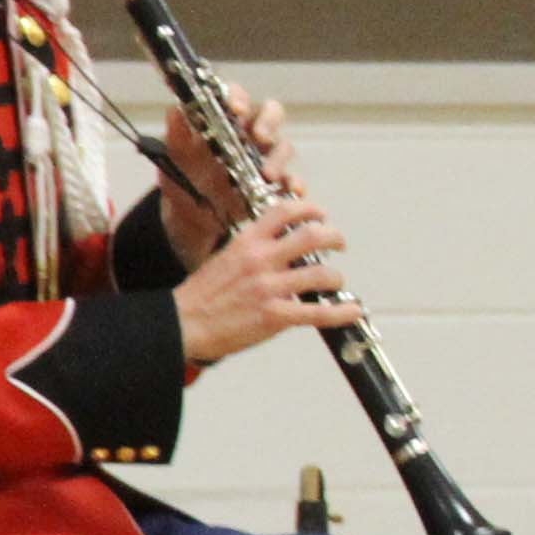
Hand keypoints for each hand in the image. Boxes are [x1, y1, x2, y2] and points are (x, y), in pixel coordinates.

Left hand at [157, 99, 297, 260]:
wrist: (189, 216)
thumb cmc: (184, 178)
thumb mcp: (175, 158)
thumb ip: (176, 135)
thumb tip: (174, 111)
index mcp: (225, 120)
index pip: (237, 97)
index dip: (239, 97)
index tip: (235, 109)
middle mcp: (249, 134)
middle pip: (271, 114)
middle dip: (269, 123)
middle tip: (260, 137)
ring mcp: (264, 158)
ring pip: (283, 147)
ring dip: (278, 159)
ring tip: (266, 176)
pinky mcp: (274, 183)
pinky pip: (291, 179)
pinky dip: (295, 184)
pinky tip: (292, 191)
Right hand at [174, 196, 356, 365]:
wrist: (182, 324)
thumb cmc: (203, 295)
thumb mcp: (226, 258)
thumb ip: (254, 250)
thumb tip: (282, 247)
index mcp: (247, 242)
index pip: (284, 211)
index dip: (310, 209)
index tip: (320, 214)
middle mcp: (261, 260)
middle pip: (312, 236)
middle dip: (333, 237)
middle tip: (339, 244)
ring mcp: (270, 288)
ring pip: (322, 274)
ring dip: (336, 277)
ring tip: (336, 281)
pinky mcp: (275, 315)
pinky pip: (319, 312)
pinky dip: (342, 312)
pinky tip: (351, 310)